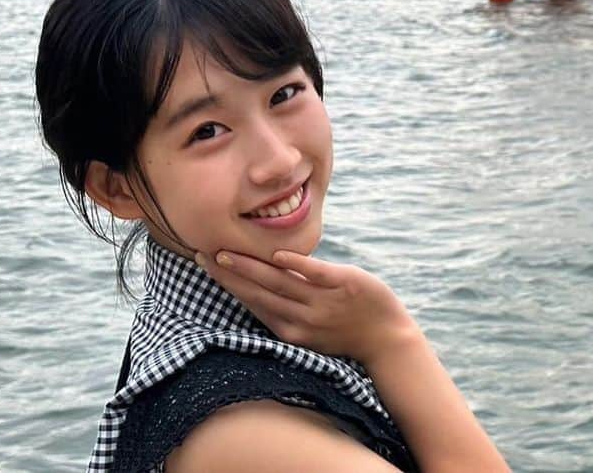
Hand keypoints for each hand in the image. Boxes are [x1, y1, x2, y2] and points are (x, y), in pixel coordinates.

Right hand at [195, 248, 417, 365]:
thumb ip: (288, 307)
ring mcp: (322, 302)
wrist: (388, 339)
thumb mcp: (311, 327)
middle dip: (229, 274)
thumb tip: (266, 278)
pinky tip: (278, 256)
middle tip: (204, 254)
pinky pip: (316, 274)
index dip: (227, 284)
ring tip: (227, 253)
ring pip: (280, 283)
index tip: (206, 263)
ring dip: (251, 268)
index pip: (251, 302)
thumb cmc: (347, 330)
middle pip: (258, 292)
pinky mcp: (345, 283)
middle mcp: (301, 318)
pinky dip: (297, 265)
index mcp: (290, 329)